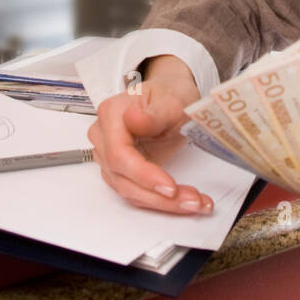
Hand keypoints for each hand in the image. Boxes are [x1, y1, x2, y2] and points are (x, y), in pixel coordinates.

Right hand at [86, 55, 213, 214]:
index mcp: (111, 114)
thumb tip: (133, 119)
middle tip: (192, 201)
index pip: (119, 155)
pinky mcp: (121, 172)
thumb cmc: (168, 96)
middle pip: (123, 178)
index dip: (144, 175)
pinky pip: (138, 193)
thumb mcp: (170, 100)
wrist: (169, 99)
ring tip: (195, 203)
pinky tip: (186, 202)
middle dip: (159, 196)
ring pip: (130, 191)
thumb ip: (154, 114)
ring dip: (163, 203)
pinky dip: (162, 201)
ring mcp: (109, 157)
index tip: (171, 187)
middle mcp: (103, 137)